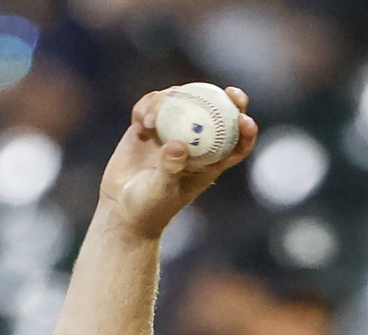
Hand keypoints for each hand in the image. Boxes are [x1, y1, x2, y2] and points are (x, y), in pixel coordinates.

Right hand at [99, 87, 257, 239]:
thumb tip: (178, 145)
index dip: (246, 131)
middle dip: (226, 100)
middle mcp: (193, 145)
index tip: (246, 119)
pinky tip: (140, 121)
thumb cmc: (149, 208)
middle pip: (215, 115)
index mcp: (207, 164)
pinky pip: (152, 106)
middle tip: (229, 91)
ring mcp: (170, 133)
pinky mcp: (148, 129)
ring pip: (181, 103)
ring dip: (170, 101)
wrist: (121, 209)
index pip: (235, 146)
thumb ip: (169, 168)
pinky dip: (147, 107)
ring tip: (150, 121)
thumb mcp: (161, 190)